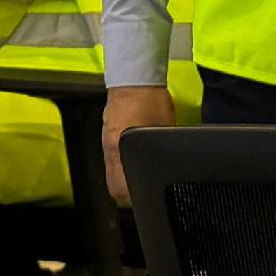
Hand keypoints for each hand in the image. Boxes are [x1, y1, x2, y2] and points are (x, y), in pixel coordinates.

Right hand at [100, 83, 174, 203]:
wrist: (135, 77)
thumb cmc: (150, 98)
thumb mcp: (164, 130)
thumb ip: (162, 151)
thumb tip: (168, 167)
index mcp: (121, 148)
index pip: (120, 188)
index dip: (133, 198)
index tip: (144, 198)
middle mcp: (110, 148)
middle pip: (114, 187)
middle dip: (128, 194)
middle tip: (143, 191)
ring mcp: (107, 141)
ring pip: (112, 173)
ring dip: (124, 179)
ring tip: (139, 176)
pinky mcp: (109, 134)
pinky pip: (113, 159)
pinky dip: (122, 164)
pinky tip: (134, 158)